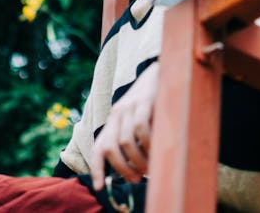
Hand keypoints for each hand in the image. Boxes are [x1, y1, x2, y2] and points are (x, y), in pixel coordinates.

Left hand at [90, 61, 159, 189]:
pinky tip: (156, 150)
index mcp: (113, 121)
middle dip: (122, 168)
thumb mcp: (138, 121)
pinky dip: (147, 143)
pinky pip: (141, 127)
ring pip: (126, 141)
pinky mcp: (144, 101)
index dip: (97, 168)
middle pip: (111, 147)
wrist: (162, 71)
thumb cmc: (152, 104)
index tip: (99, 187)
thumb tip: (136, 169)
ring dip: (137, 159)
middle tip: (136, 178)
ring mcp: (130, 106)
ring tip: (149, 168)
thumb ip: (134, 140)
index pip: (100, 147)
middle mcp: (117, 114)